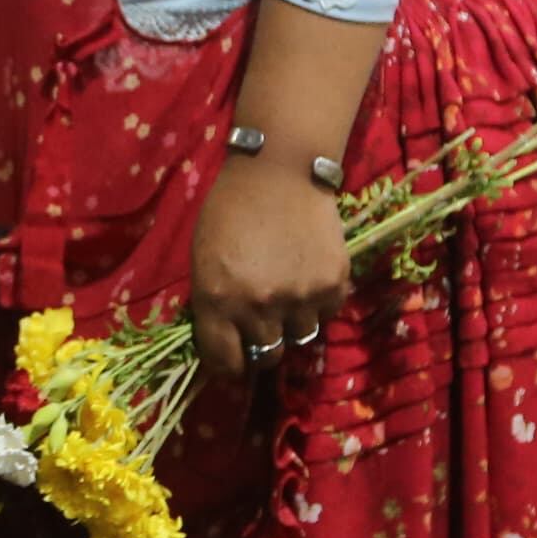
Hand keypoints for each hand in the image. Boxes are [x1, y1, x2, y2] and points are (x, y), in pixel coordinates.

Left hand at [187, 153, 346, 390]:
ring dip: (291, 324)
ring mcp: (300, 297)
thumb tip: (227, 342)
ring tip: (287, 297)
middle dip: (261, 344)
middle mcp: (260, 306)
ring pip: (299, 337)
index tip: (233, 361)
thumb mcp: (204, 258)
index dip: (228, 366)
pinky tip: (307, 278)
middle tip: (262, 325)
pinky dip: (317, 305)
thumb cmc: (230, 209)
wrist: (280, 171)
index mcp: (218, 300)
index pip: (225, 361)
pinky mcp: (333, 284)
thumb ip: (213, 303)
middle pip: (266, 355)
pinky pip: (326, 315)